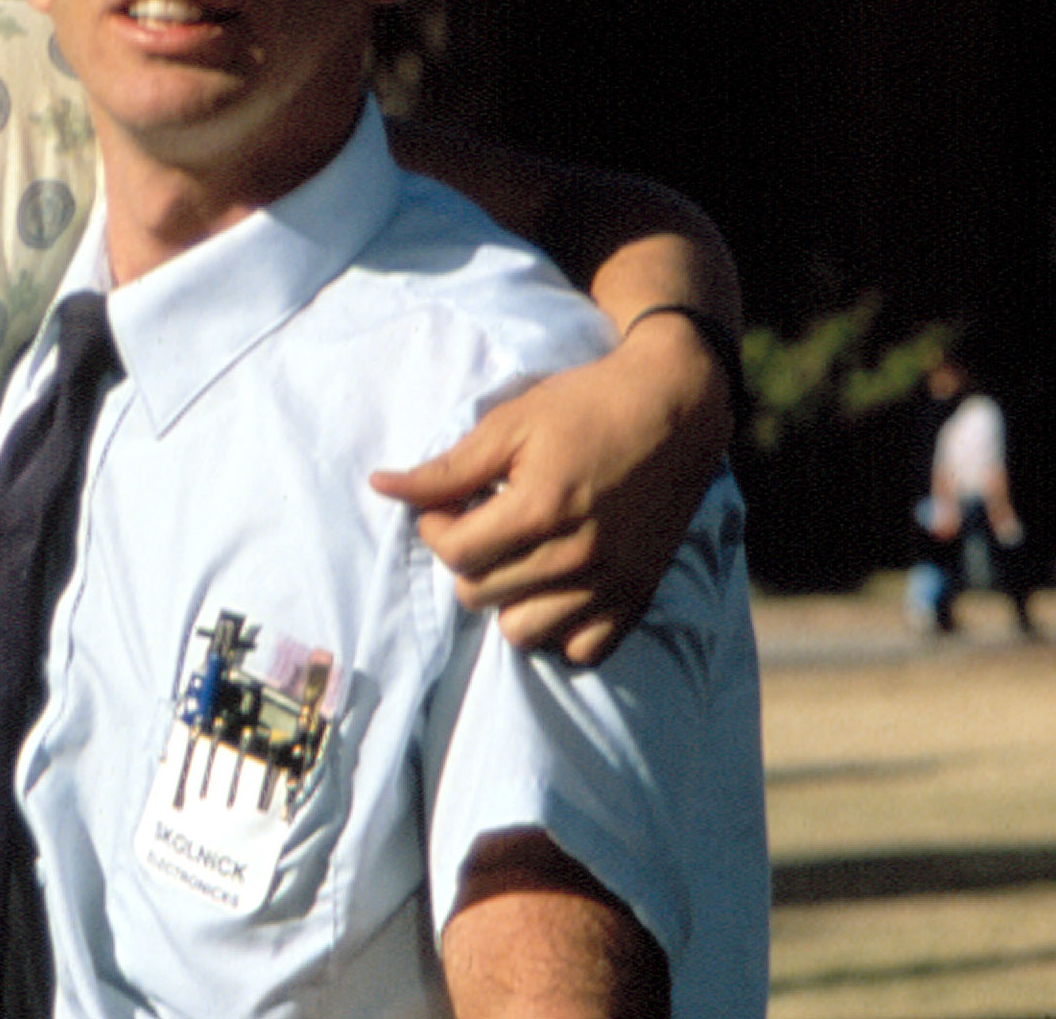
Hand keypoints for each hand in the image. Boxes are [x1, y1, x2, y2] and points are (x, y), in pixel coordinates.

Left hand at [371, 316, 728, 663]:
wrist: (674, 408)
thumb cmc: (585, 407)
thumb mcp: (509, 424)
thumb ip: (446, 469)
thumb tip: (380, 487)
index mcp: (540, 509)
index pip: (455, 555)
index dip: (436, 528)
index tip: (448, 506)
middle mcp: (577, 556)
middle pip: (479, 596)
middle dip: (468, 559)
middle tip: (484, 523)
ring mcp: (612, 583)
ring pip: (522, 632)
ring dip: (507, 599)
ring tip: (516, 558)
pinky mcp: (639, 596)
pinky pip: (579, 648)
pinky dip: (559, 625)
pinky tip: (553, 584)